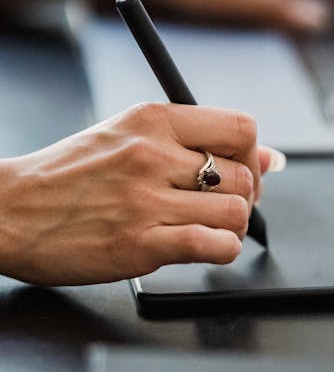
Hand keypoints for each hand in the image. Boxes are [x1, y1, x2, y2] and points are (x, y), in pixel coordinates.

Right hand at [0, 102, 283, 286]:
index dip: (254, 157)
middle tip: (223, 210)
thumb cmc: (67, 177)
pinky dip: (222, 252)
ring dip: (232, 228)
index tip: (244, 174)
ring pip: (236, 213)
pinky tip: (203, 249)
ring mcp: (146, 201)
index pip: (241, 128)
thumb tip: (269, 158)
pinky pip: (213, 246)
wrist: (7, 211)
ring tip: (208, 231)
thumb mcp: (127, 137)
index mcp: (151, 120)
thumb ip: (195, 142)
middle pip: (245, 176)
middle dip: (247, 199)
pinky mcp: (141, 245)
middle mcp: (152, 155)